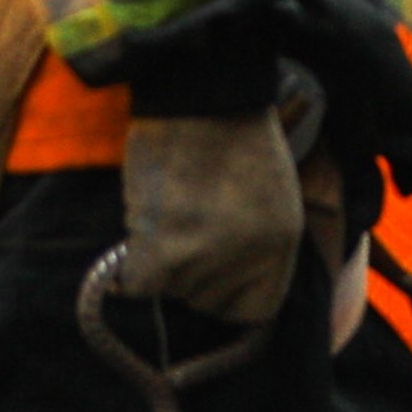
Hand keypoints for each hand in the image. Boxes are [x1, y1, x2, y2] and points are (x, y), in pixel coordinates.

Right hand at [116, 108, 305, 335]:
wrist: (201, 101)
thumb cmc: (235, 140)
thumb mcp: (273, 200)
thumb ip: (257, 248)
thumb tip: (226, 287)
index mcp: (282, 246)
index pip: (254, 310)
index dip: (228, 294)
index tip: (212, 274)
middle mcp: (249, 260)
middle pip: (206, 302)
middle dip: (191, 273)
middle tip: (185, 226)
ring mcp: (206, 259)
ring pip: (170, 289)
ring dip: (159, 260)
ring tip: (168, 213)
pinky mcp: (162, 251)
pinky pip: (137, 284)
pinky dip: (129, 265)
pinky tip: (142, 230)